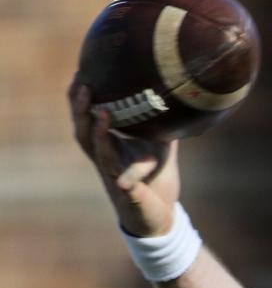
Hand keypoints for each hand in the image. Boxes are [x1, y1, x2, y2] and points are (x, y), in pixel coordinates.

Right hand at [67, 74, 180, 235]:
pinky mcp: (129, 196)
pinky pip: (125, 185)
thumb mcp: (158, 145)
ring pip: (97, 153)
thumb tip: (176, 93)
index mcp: (107, 145)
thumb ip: (160, 122)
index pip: (86, 117)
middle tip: (83, 83)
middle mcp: (104, 159)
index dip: (80, 97)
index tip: (82, 70)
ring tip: (102, 111)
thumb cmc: (154, 179)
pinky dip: (126, 178)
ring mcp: (114, 177)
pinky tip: (124, 178)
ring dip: (97, 132)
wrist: (159, 217)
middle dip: (79, 107)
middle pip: (82, 130)